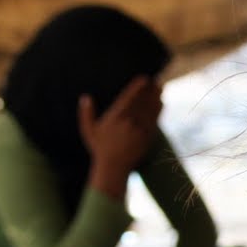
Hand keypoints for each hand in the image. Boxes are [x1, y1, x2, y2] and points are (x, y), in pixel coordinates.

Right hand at [80, 74, 162, 197]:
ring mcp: (139, 130)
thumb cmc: (99, 148)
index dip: (137, 87)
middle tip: (155, 81)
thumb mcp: (88, 131)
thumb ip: (86, 113)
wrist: (113, 167)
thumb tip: (85, 97)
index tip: (144, 78)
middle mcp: (128, 122)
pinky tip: (161, 103)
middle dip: (149, 90)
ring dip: (155, 97)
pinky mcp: (146, 138)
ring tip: (160, 88)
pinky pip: (154, 120)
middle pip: (141, 101)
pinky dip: (158, 110)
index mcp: (115, 117)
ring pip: (149, 110)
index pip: (128, 97)